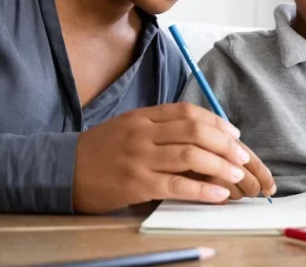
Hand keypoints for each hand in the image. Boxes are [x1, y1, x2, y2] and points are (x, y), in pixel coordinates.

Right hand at [73, 103, 261, 212]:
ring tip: (237, 175)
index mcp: (144, 116)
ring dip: (219, 165)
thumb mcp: (130, 127)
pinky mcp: (135, 183)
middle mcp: (143, 132)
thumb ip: (161, 127)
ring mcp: (139, 157)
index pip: (188, 112)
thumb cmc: (102, 150)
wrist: (62, 170)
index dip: (216, 122)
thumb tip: (202, 135)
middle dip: (225, 144)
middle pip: (194, 131)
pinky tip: (218, 193)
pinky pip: (175, 184)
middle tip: (242, 157)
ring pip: (189, 155)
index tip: (234, 134)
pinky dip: (201, 189)